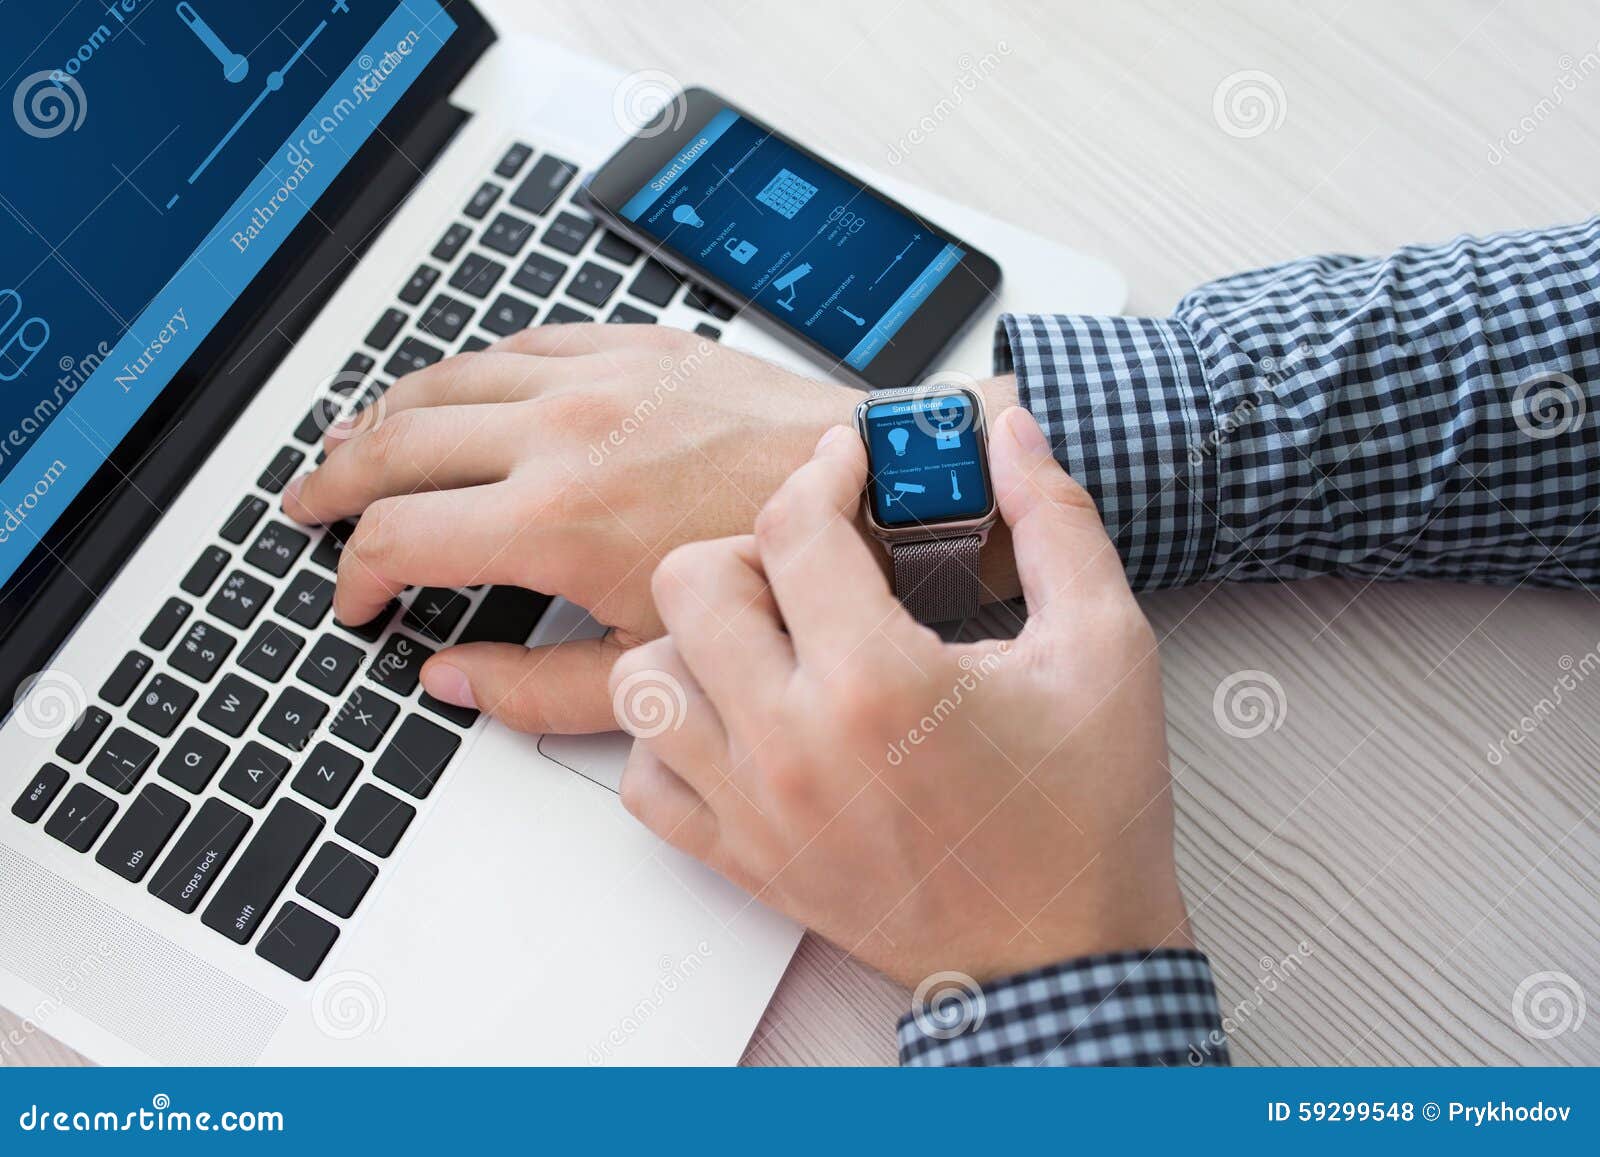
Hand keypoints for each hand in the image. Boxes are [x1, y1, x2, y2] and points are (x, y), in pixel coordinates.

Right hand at [283, 324, 1019, 732]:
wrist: (880, 488)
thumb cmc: (786, 576)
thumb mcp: (658, 662)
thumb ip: (539, 686)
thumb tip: (451, 681)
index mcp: (556, 520)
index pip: (398, 537)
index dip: (356, 575)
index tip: (359, 599)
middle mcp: (562, 433)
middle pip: (396, 442)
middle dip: (336, 479)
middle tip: (308, 504)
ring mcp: (598, 378)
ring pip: (446, 377)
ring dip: (387, 413)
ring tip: (358, 443)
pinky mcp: (638, 345)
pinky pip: (522, 340)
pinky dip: (472, 369)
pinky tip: (460, 390)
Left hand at [609, 406, 1191, 987]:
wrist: (1063, 958)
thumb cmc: (1084, 819)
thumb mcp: (1103, 649)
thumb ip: (1058, 525)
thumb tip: (1013, 437)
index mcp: (879, 683)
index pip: (792, 527)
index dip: (821, 472)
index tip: (844, 469)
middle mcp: (794, 746)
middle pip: (689, 586)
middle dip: (749, 548)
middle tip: (808, 562)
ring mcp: (755, 810)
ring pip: (643, 679)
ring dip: (695, 638)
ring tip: (767, 640)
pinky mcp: (742, 859)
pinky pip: (644, 777)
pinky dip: (672, 734)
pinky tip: (738, 718)